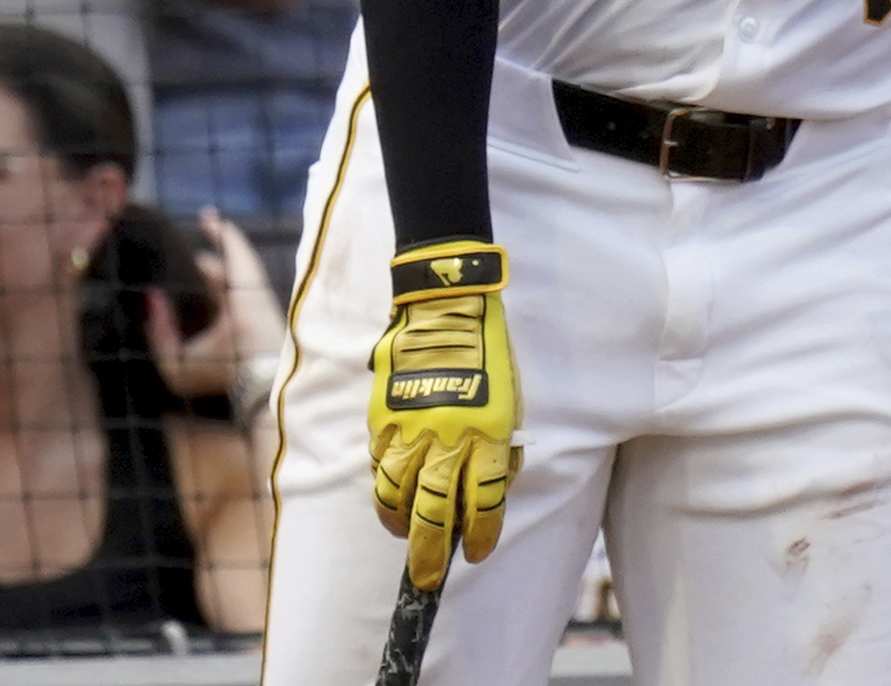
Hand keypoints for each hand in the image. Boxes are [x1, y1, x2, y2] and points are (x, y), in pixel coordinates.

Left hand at [147, 207, 286, 399]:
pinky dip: (226, 236)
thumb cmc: (218, 372)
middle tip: (200, 246)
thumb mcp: (176, 362)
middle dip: (211, 263)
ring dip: (221, 237)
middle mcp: (239, 303)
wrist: (253, 373)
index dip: (199, 291)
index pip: (212, 299)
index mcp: (227, 323)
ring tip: (207, 217)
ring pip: (233, 258)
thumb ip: (160, 333)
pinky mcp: (250, 280)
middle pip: (223, 276)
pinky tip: (212, 220)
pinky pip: (237, 251)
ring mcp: (247, 290)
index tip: (179, 283)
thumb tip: (151, 296)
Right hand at [370, 242, 521, 590]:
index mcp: (488, 434)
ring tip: (405, 533)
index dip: (481, 534)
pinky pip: (378, 465)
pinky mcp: (382, 419)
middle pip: (434, 513)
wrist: (447, 310)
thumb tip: (494, 484)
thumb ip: (501, 445)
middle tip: (426, 579)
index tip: (476, 553)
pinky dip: (384, 485)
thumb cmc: (490, 354)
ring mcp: (410, 431)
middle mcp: (448, 439)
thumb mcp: (512, 400)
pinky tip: (390, 493)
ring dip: (399, 524)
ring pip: (395, 497)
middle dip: (430, 553)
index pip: (484, 501)